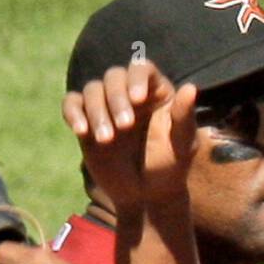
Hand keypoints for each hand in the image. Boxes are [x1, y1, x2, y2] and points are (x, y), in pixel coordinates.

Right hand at [63, 61, 197, 211]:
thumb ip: (184, 118)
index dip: (137, 78)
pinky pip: (72, 104)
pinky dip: (73, 113)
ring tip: (107, 140)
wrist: (146, 194)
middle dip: (116, 99)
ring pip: (93, 90)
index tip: (137, 98)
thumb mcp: (182, 147)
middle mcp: (128, 92)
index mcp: (155, 92)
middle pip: (114, 77)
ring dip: (96, 111)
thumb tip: (190, 88)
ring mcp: (106, 104)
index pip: (142, 69)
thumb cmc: (170, 167)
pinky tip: (81, 131)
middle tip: (124, 127)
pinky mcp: (86, 119)